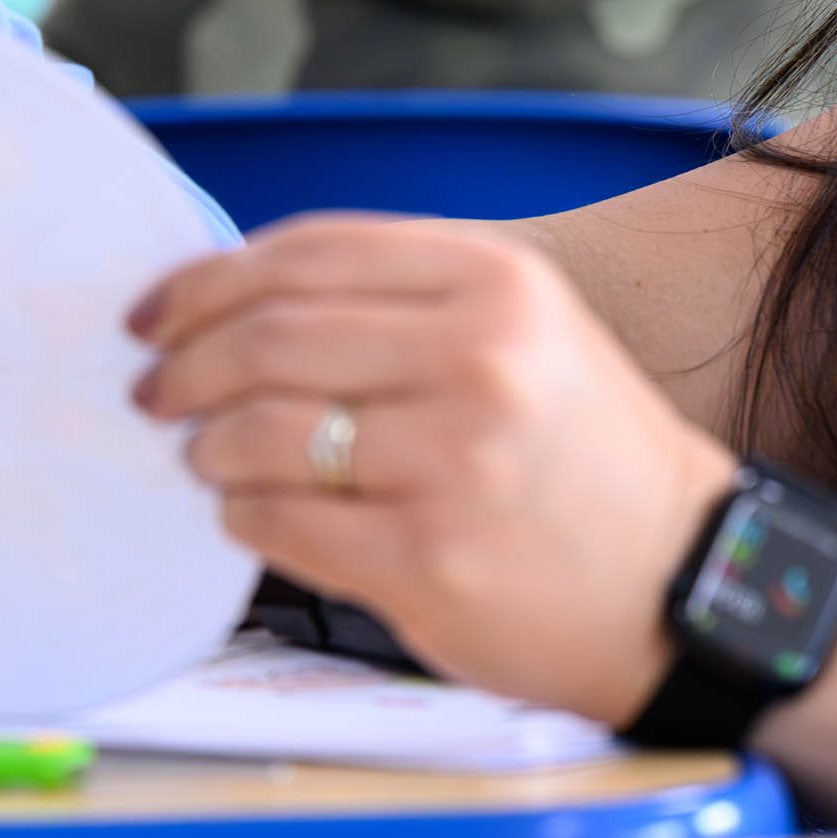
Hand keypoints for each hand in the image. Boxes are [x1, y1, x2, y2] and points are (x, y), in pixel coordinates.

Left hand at [131, 218, 738, 720]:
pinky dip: (241, 516)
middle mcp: (476, 357)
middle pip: (266, 337)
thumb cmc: (580, 457)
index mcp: (494, 283)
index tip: (154, 314)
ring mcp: (450, 461)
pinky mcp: (424, 558)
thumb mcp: (524, 333)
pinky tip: (250, 514)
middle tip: (155, 393)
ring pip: (258, 432)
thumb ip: (397, 301)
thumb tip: (231, 298)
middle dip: (184, 367)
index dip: (205, 281)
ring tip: (207, 458)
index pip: (304, 253)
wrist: (682, 584)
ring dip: (208, 447)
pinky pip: (278, 521)